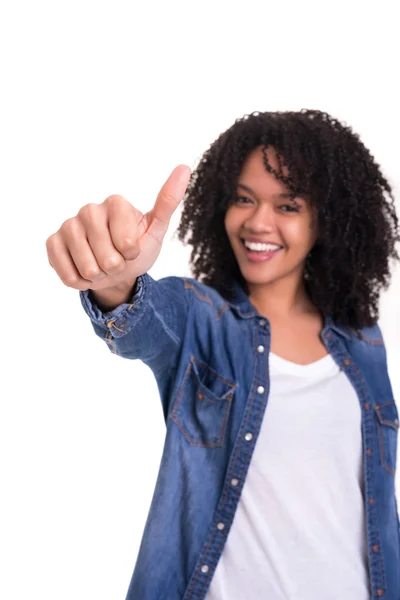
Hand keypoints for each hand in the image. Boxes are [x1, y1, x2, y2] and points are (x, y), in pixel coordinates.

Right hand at [46, 165, 190, 291]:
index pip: (126, 243)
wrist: (115, 270)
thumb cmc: (136, 249)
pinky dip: (79, 280)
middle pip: (107, 257)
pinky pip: (66, 271)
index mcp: (115, 203)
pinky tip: (84, 271)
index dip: (131, 254)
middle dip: (116, 268)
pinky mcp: (53, 242)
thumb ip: (168, 201)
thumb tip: (185, 167)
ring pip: (87, 266)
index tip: (132, 249)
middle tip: (116, 261)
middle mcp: (89, 209)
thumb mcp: (156, 229)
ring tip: (101, 266)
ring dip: (98, 276)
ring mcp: (68, 225)